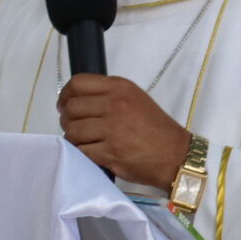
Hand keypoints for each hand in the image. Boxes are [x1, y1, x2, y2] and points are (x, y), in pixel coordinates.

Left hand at [57, 75, 189, 193]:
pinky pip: (81, 151)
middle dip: (67, 119)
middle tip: (74, 126)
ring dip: (73, 138)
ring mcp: (111, 129)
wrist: (175, 155)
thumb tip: (75, 100)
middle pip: (71, 108)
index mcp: (119, 88)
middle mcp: (114, 105)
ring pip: (72, 131)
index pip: (77, 84)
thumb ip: (107, 95)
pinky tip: (91, 152)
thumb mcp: (134, 98)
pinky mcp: (110, 152)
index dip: (65, 95)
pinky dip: (81, 153)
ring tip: (84, 141)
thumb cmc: (154, 128)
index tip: (65, 105)